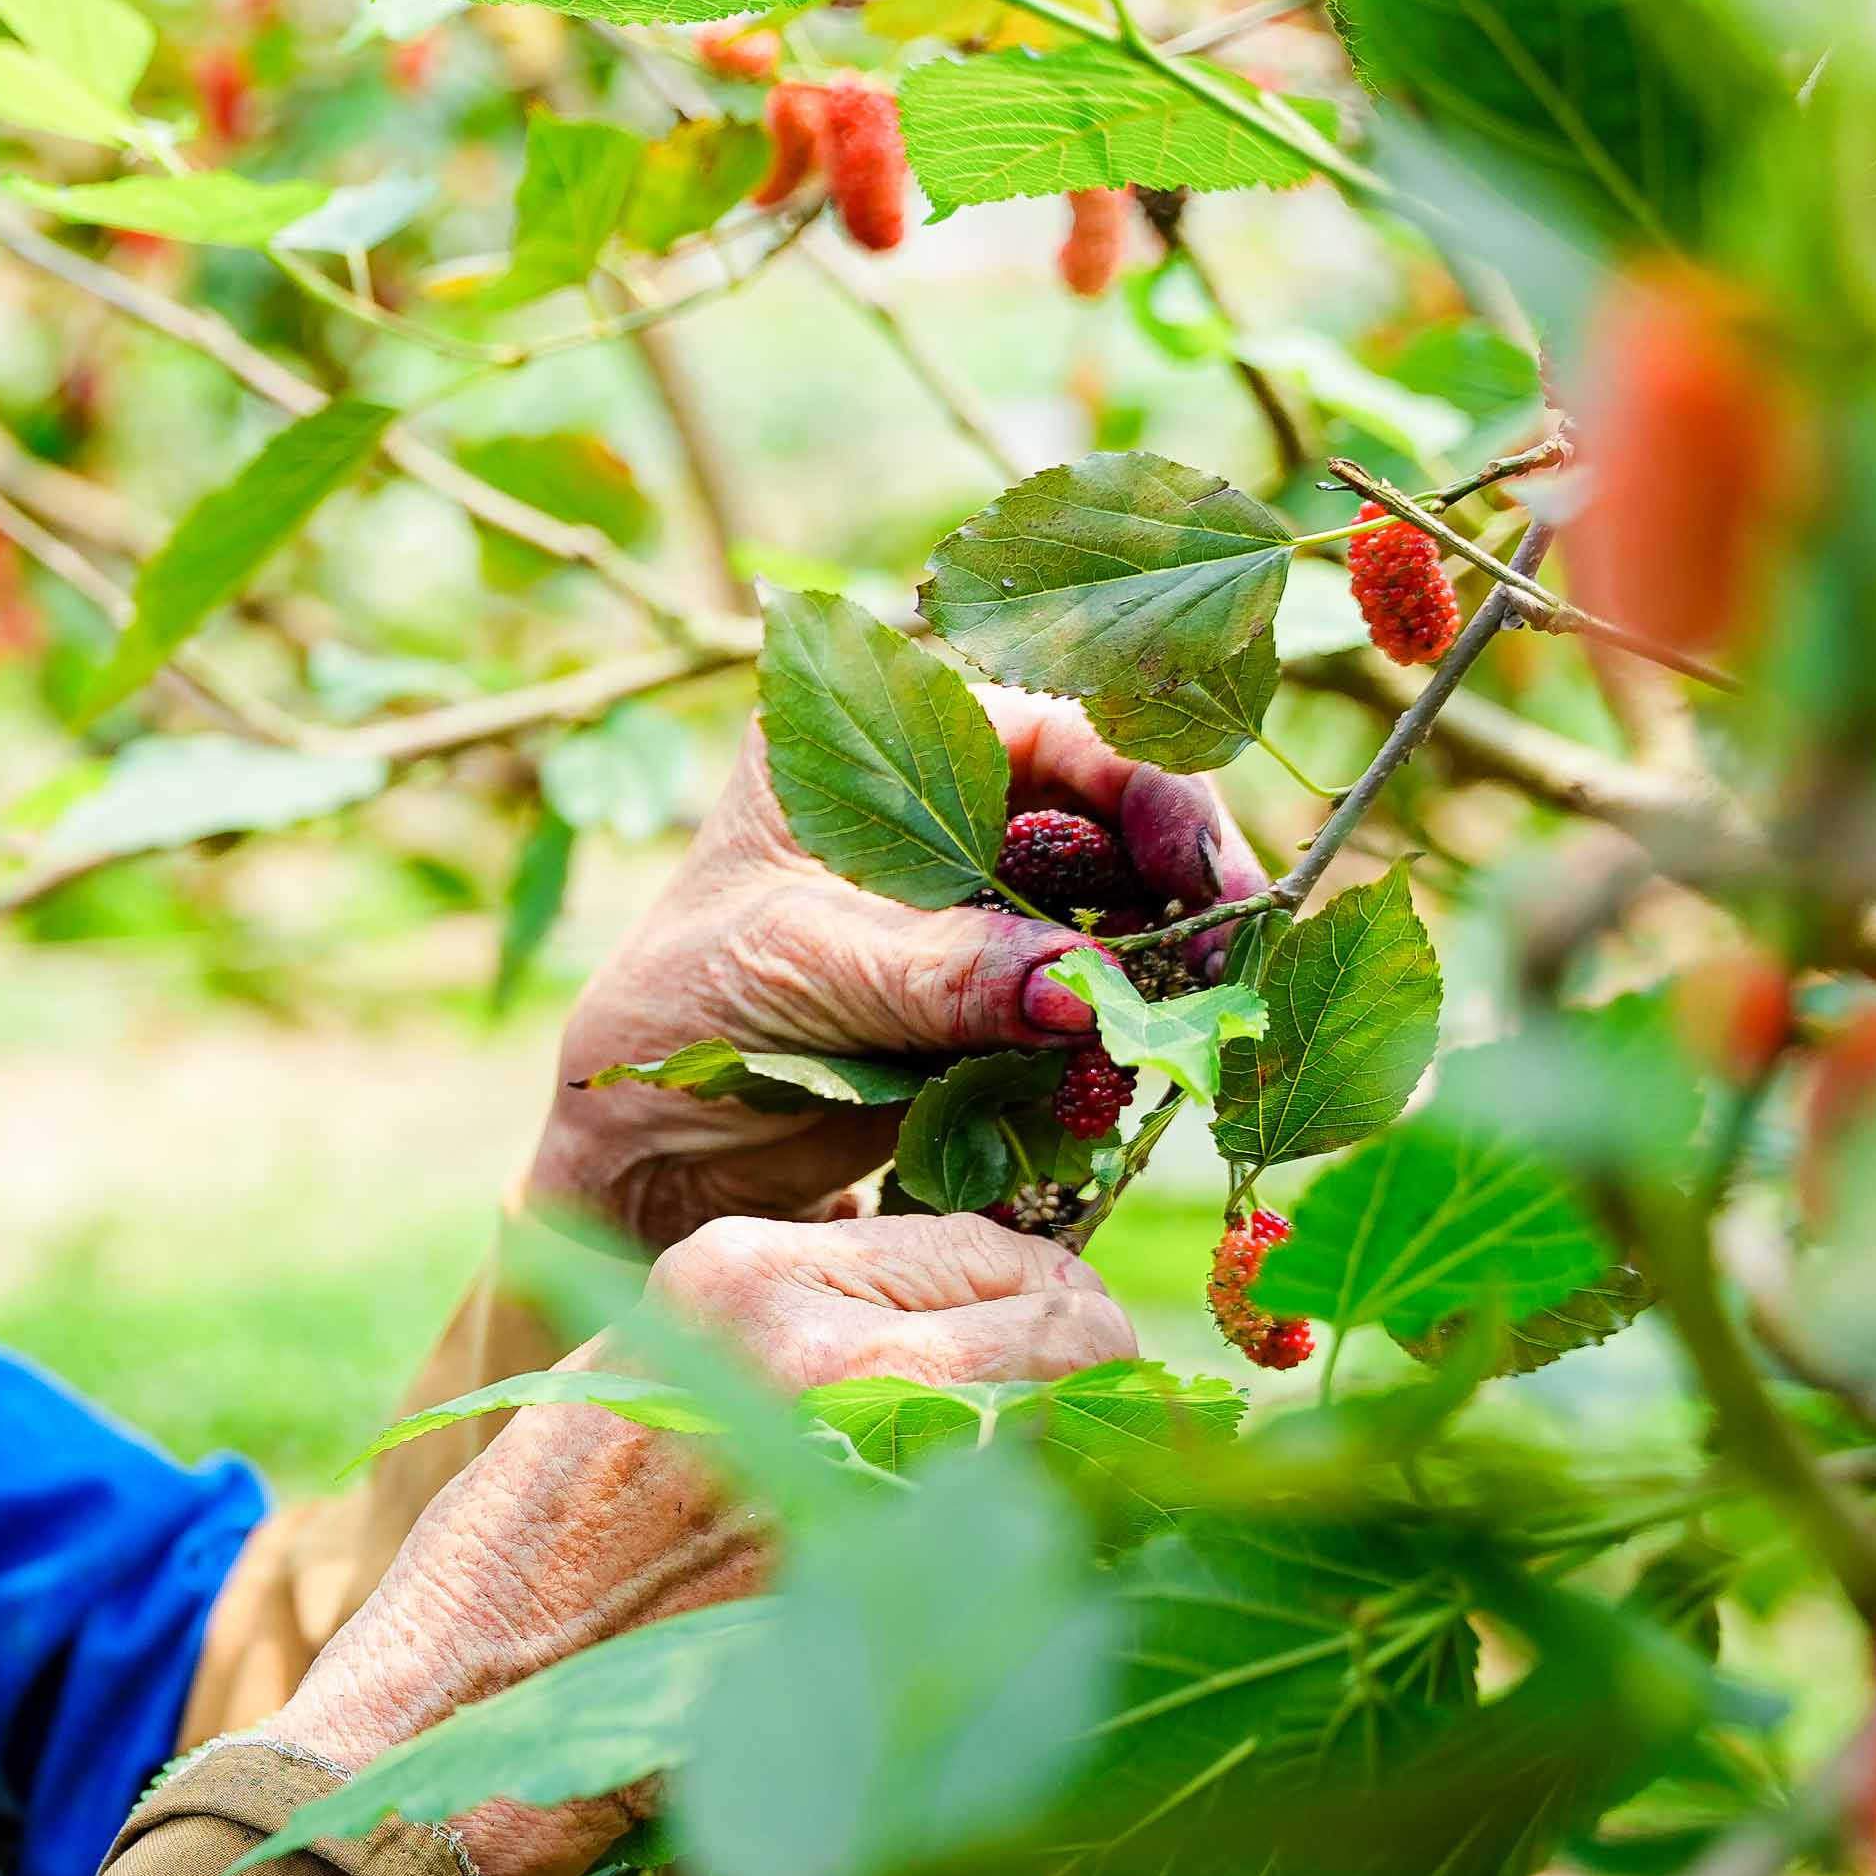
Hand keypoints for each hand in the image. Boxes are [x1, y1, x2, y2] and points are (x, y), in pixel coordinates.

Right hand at [261, 1216, 1132, 1875]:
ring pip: (1087, 1435)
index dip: (1045, 1316)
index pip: (997, 1254)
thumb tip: (953, 1309)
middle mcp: (816, 1337)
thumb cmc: (545, 1547)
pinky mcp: (898, 1579)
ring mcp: (865, 1460)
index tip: (1041, 1369)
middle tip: (1077, 1449)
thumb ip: (795, 1326)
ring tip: (1037, 1520)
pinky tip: (1004, 1592)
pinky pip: (1052, 1551)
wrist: (477, 1685)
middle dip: (1096, 1388)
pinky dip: (1060, 1568)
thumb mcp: (653, 1372)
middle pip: (1076, 1329)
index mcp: (745, 1271)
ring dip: (1091, 1475)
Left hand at [529, 688, 1262, 1245]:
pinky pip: (1097, 992)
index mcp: (871, 735)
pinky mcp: (997, 993)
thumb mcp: (797, 968)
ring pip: (1119, 904)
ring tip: (1208, 1016)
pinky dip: (1135, 1023)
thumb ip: (940, 971)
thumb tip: (1085, 981)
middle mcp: (937, 800)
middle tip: (1231, 960)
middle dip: (1180, 880)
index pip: (1051, 727)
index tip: (1205, 873)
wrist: (644, 1147)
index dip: (1147, 789)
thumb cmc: (678, 1017)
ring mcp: (975, 899)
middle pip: (1110, 811)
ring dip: (1170, 958)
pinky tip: (1161, 1056)